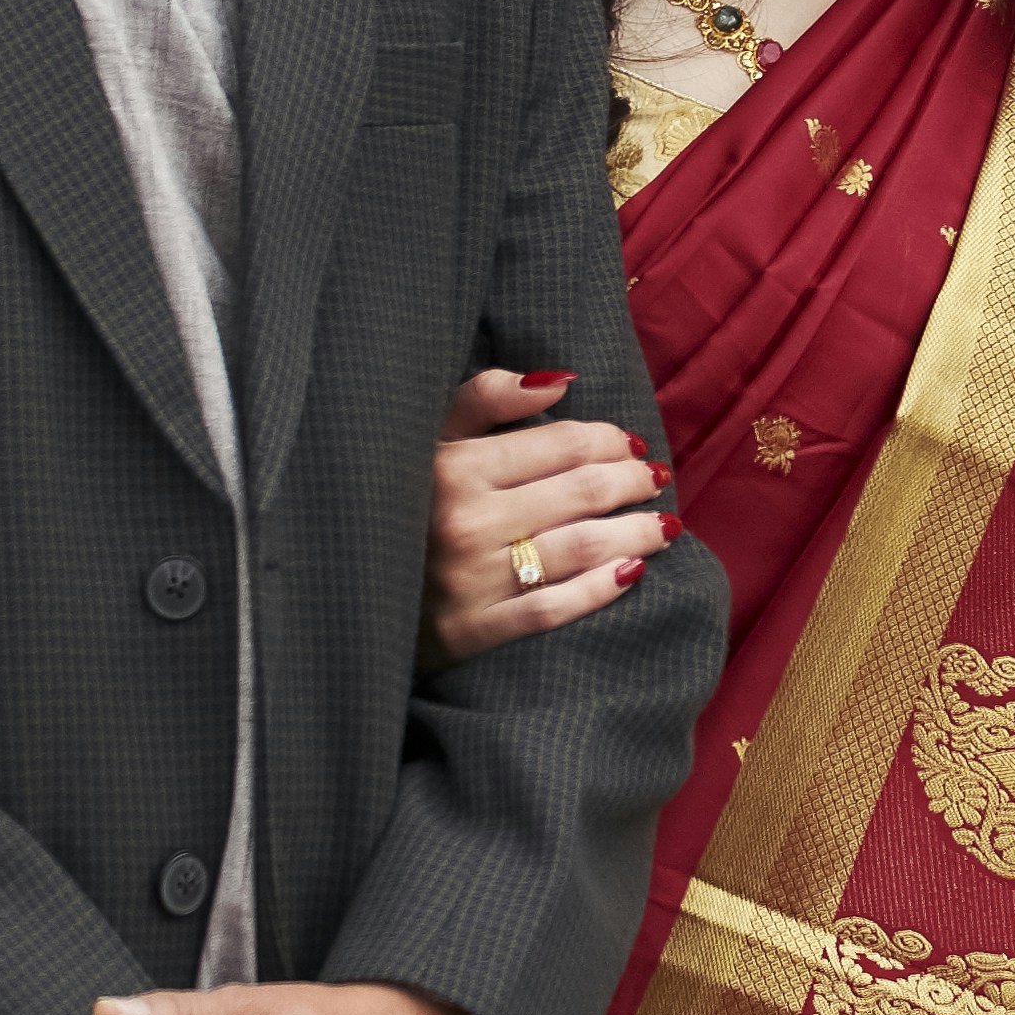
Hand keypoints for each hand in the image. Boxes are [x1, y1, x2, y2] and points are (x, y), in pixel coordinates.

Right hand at [425, 368, 675, 660]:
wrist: (350, 588)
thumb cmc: (404, 501)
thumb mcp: (430, 439)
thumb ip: (487, 398)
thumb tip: (560, 381)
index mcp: (452, 466)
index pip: (562, 443)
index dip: (609, 440)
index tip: (631, 443)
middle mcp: (462, 522)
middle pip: (582, 492)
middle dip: (632, 482)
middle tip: (655, 479)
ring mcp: (468, 581)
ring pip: (580, 548)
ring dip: (636, 533)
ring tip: (664, 525)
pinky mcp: (471, 632)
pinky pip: (554, 609)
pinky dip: (601, 589)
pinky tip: (633, 573)